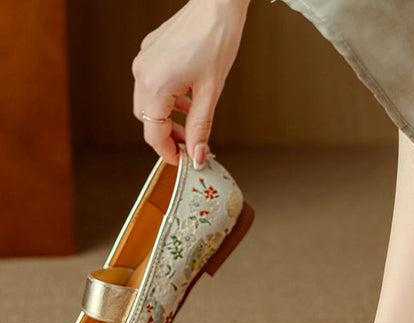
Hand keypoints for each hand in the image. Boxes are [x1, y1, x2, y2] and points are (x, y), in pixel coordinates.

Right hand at [132, 0, 249, 166]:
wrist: (217, 4)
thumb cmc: (216, 41)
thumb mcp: (210, 93)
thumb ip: (200, 128)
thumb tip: (197, 156)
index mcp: (155, 85)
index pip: (153, 133)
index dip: (168, 152)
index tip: (184, 161)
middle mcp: (142, 73)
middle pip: (147, 120)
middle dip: (167, 136)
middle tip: (191, 144)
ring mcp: (143, 61)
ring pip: (148, 104)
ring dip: (167, 118)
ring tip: (191, 121)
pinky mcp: (148, 53)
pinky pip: (151, 85)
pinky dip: (166, 99)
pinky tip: (186, 99)